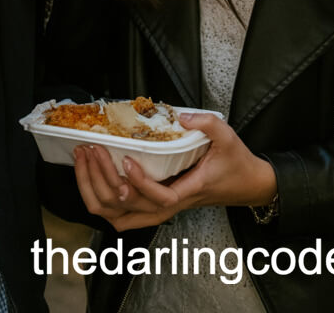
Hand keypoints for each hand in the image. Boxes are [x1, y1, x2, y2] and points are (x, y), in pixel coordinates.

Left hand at [73, 112, 276, 231]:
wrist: (247, 185)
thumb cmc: (236, 164)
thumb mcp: (227, 136)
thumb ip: (206, 123)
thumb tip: (180, 115)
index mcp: (189, 190)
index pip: (161, 198)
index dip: (140, 183)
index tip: (127, 159)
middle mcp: (172, 203)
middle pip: (130, 210)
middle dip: (105, 182)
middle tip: (91, 151)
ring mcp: (163, 207)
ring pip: (122, 217)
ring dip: (98, 193)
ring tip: (85, 162)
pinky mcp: (157, 203)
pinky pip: (125, 215)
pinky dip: (105, 202)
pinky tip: (93, 178)